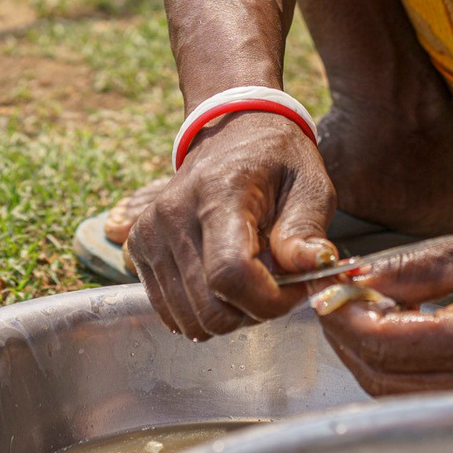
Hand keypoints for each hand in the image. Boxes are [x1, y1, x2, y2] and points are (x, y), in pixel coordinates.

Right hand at [123, 112, 336, 341]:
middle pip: (209, 308)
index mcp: (219, 192)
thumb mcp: (310, 186)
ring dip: (229, 314)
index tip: (296, 288)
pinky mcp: (139, 247)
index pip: (230, 275)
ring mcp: (149, 232)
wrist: (231, 133)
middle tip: (277, 284)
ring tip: (251, 277)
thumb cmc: (278, 162)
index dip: (269, 301)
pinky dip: (203, 309)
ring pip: (190, 319)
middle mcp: (173, 213)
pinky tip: (223, 279)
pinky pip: (172, 312)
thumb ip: (307, 231)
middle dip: (254, 312)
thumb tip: (314, 267)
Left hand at [315, 209, 452, 393]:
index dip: (347, 321)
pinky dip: (405, 369)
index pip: (390, 344)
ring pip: (409, 396)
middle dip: (351, 344)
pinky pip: (436, 393)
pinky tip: (398, 332)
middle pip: (390, 382)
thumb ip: (407, 271)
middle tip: (335, 306)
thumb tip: (353, 281)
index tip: (326, 295)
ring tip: (362, 316)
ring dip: (374, 360)